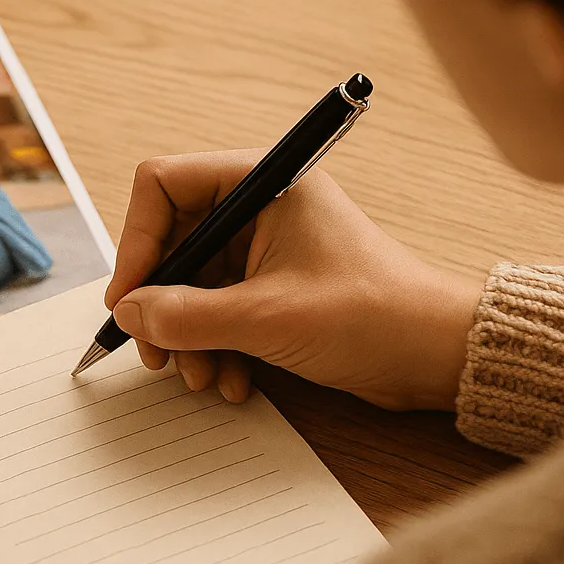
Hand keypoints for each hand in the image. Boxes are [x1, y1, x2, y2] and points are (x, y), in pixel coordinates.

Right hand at [106, 150, 482, 411]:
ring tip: (203, 378)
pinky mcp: (274, 286)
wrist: (434, 356)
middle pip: (173, 243)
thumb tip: (129, 313)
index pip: (163, 187)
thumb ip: (184, 316)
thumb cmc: (371, 316)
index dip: (137, 243)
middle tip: (157, 354)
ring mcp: (266, 248)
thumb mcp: (264, 319)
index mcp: (262, 182)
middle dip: (162, 305)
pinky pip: (219, 310)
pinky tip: (234, 381)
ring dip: (189, 337)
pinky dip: (216, 346)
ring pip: (192, 285)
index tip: (129, 299)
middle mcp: (259, 206)